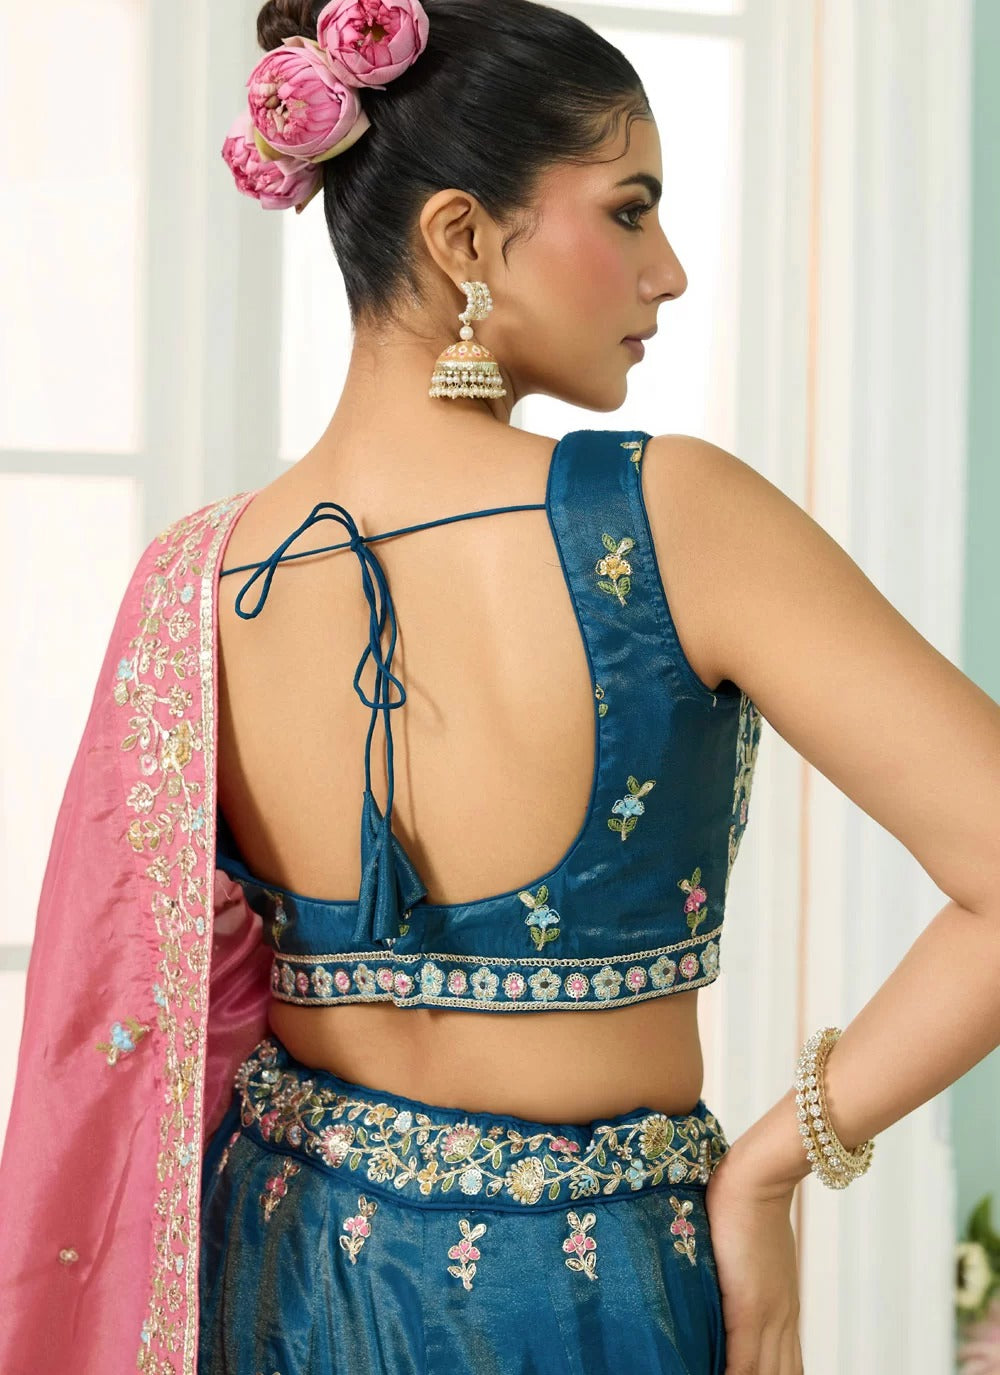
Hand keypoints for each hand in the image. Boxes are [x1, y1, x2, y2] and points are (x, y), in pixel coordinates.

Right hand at [704, 1147, 804, 1373]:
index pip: (786, 1368)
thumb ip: (749, 1283)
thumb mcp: (761, 1257)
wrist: (756, 1180)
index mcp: (785, 1311)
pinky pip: (744, 1364)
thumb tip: (734, 1296)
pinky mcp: (748, 1307)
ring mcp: (769, 1316)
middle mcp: (781, 1320)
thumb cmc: (749, 1208)